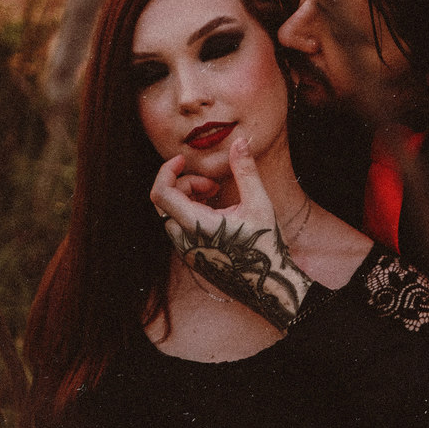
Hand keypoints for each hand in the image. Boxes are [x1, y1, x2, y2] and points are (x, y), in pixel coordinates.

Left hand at [150, 138, 312, 330]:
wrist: (268, 287)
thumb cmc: (265, 246)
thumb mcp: (259, 204)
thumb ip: (245, 170)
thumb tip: (240, 140)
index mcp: (196, 225)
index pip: (160, 193)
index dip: (166, 170)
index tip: (184, 160)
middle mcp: (184, 241)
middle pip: (163, 202)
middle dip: (183, 184)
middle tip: (211, 186)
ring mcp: (186, 252)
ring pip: (169, 215)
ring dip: (187, 198)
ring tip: (215, 198)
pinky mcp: (192, 258)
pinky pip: (178, 229)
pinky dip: (189, 213)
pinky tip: (215, 215)